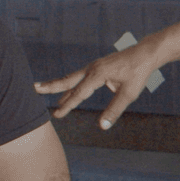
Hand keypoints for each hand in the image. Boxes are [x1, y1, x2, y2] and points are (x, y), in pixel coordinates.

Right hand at [34, 40, 161, 129]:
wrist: (145, 54)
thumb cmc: (138, 74)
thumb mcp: (129, 94)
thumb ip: (114, 110)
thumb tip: (102, 126)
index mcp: (98, 74)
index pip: (80, 93)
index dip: (68, 105)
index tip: (57, 115)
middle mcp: (92, 68)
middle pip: (68, 80)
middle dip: (51, 86)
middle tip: (34, 89)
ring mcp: (94, 66)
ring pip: (72, 78)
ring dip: (58, 85)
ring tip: (42, 90)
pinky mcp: (97, 67)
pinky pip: (80, 77)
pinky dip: (71, 84)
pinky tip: (67, 91)